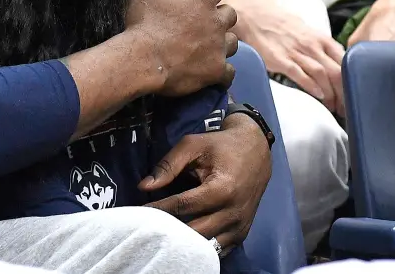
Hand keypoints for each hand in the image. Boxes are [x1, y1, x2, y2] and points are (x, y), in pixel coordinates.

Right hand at [126, 0, 237, 96]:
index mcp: (201, 0)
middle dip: (220, 16)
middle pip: (230, 15)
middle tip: (204, 22)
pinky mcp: (216, 71)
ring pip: (233, 42)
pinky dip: (222, 70)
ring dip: (223, 41)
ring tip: (208, 45)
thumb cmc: (142, 24)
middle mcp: (216, 22)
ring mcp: (218, 48)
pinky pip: (230, 71)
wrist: (141, 61)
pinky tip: (211, 70)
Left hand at [140, 113, 271, 250]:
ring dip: (184, 241)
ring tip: (163, 232)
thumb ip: (168, 166)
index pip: (183, 206)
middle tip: (148, 224)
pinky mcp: (242, 233)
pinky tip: (183, 239)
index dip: (159, 209)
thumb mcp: (192, 145)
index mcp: (222, 189)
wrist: (255, 150)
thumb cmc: (221, 145)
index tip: (138, 212)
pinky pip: (218, 249)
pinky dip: (200, 248)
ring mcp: (240, 226)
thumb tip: (143, 186)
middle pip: (194, 231)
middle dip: (169, 229)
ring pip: (206, 245)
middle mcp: (233, 212)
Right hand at [226, 0, 344, 115]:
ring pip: (322, 75)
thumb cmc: (280, 24)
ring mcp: (296, 52)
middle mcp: (311, 45)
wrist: (253, 15)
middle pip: (337, 71)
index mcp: (321, 39)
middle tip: (347, 108)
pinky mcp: (280, 59)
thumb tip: (334, 61)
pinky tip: (319, 95)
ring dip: (331, 94)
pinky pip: (300, 74)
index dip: (353, 80)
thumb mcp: (306, 31)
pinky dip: (311, 86)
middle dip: (345, 92)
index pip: (346, 61)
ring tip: (334, 107)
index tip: (355, 94)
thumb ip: (320, 46)